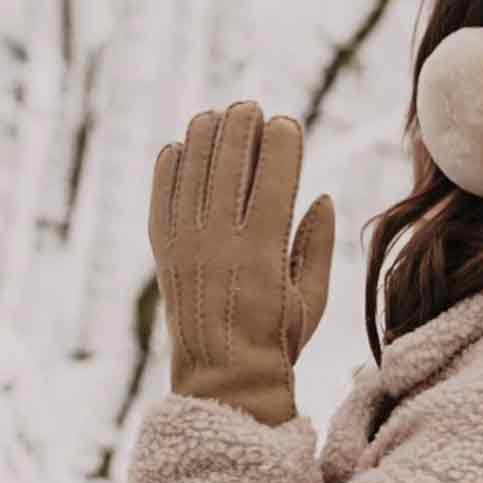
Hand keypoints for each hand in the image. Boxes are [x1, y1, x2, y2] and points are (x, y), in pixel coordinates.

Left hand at [148, 102, 333, 424]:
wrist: (220, 375)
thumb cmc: (277, 337)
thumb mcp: (314, 296)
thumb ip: (319, 244)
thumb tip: (320, 195)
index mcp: (264, 249)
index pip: (276, 175)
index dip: (282, 141)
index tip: (287, 122)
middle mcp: (221, 240)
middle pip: (230, 162)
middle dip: (241, 127)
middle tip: (250, 107)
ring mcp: (187, 243)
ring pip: (192, 172)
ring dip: (203, 138)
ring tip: (214, 116)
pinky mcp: (163, 250)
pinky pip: (162, 196)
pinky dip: (168, 168)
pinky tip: (178, 148)